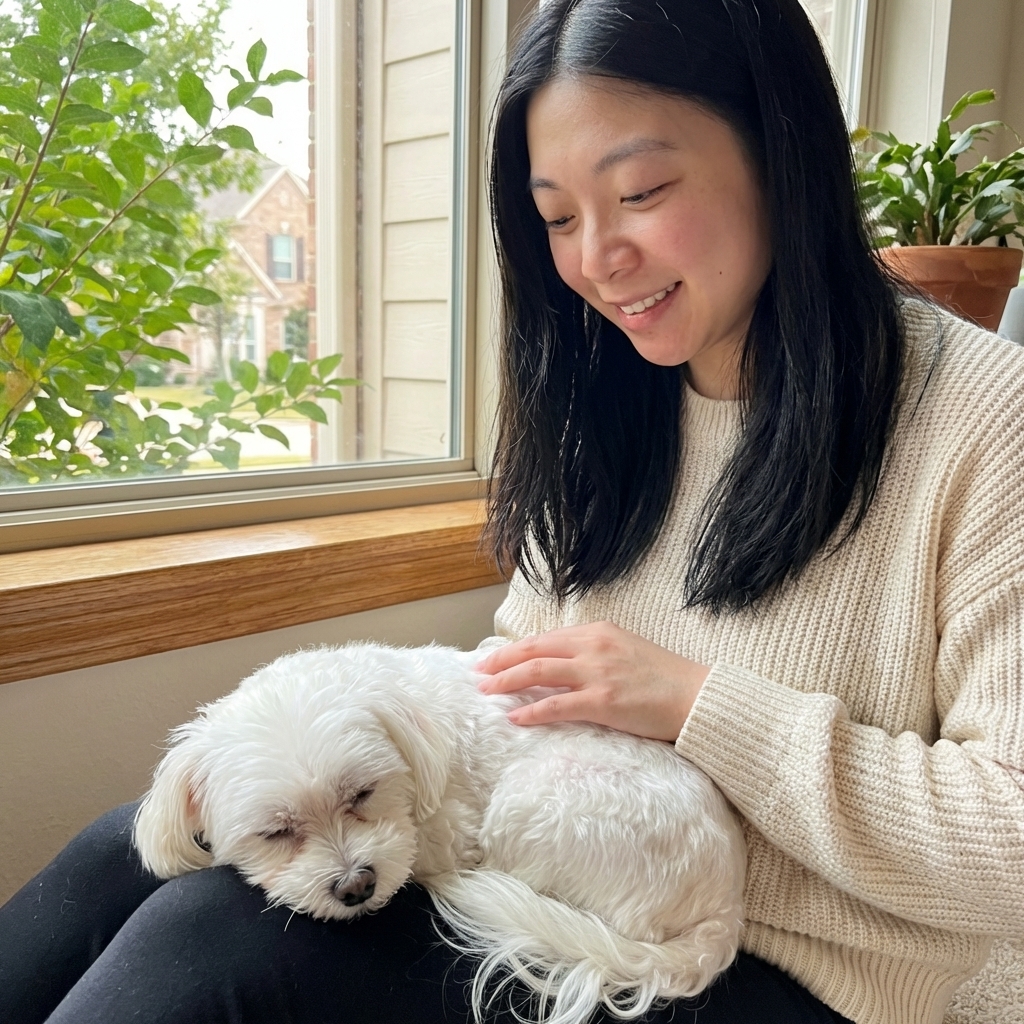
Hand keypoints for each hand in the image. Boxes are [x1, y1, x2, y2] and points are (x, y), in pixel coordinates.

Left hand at [474, 621, 710, 740]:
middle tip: (479, 672)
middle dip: (501, 661)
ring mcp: (597, 673)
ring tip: (487, 691)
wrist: (696, 696)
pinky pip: (557, 705)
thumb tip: (559, 665)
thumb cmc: (663, 677)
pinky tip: (516, 717)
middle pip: (533, 650)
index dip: (515, 649)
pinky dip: (532, 710)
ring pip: (538, 672)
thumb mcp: (625, 650)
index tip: (493, 658)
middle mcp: (593, 646)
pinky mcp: (603, 701)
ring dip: (507, 682)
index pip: (545, 638)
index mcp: (597, 632)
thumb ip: (593, 652)